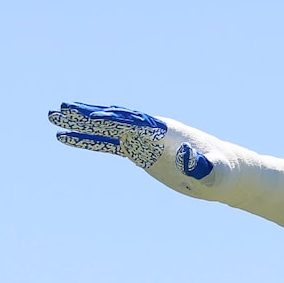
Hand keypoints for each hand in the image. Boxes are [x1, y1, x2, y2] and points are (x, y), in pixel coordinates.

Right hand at [47, 103, 283, 237]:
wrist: (231, 173)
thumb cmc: (226, 172)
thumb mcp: (218, 172)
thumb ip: (207, 166)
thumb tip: (194, 163)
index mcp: (163, 132)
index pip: (130, 122)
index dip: (106, 118)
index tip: (81, 113)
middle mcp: (150, 130)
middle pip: (113, 119)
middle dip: (84, 115)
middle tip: (56, 110)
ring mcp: (144, 140)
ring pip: (107, 130)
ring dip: (80, 125)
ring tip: (52, 119)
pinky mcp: (142, 152)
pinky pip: (110, 145)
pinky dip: (89, 141)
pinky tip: (68, 140)